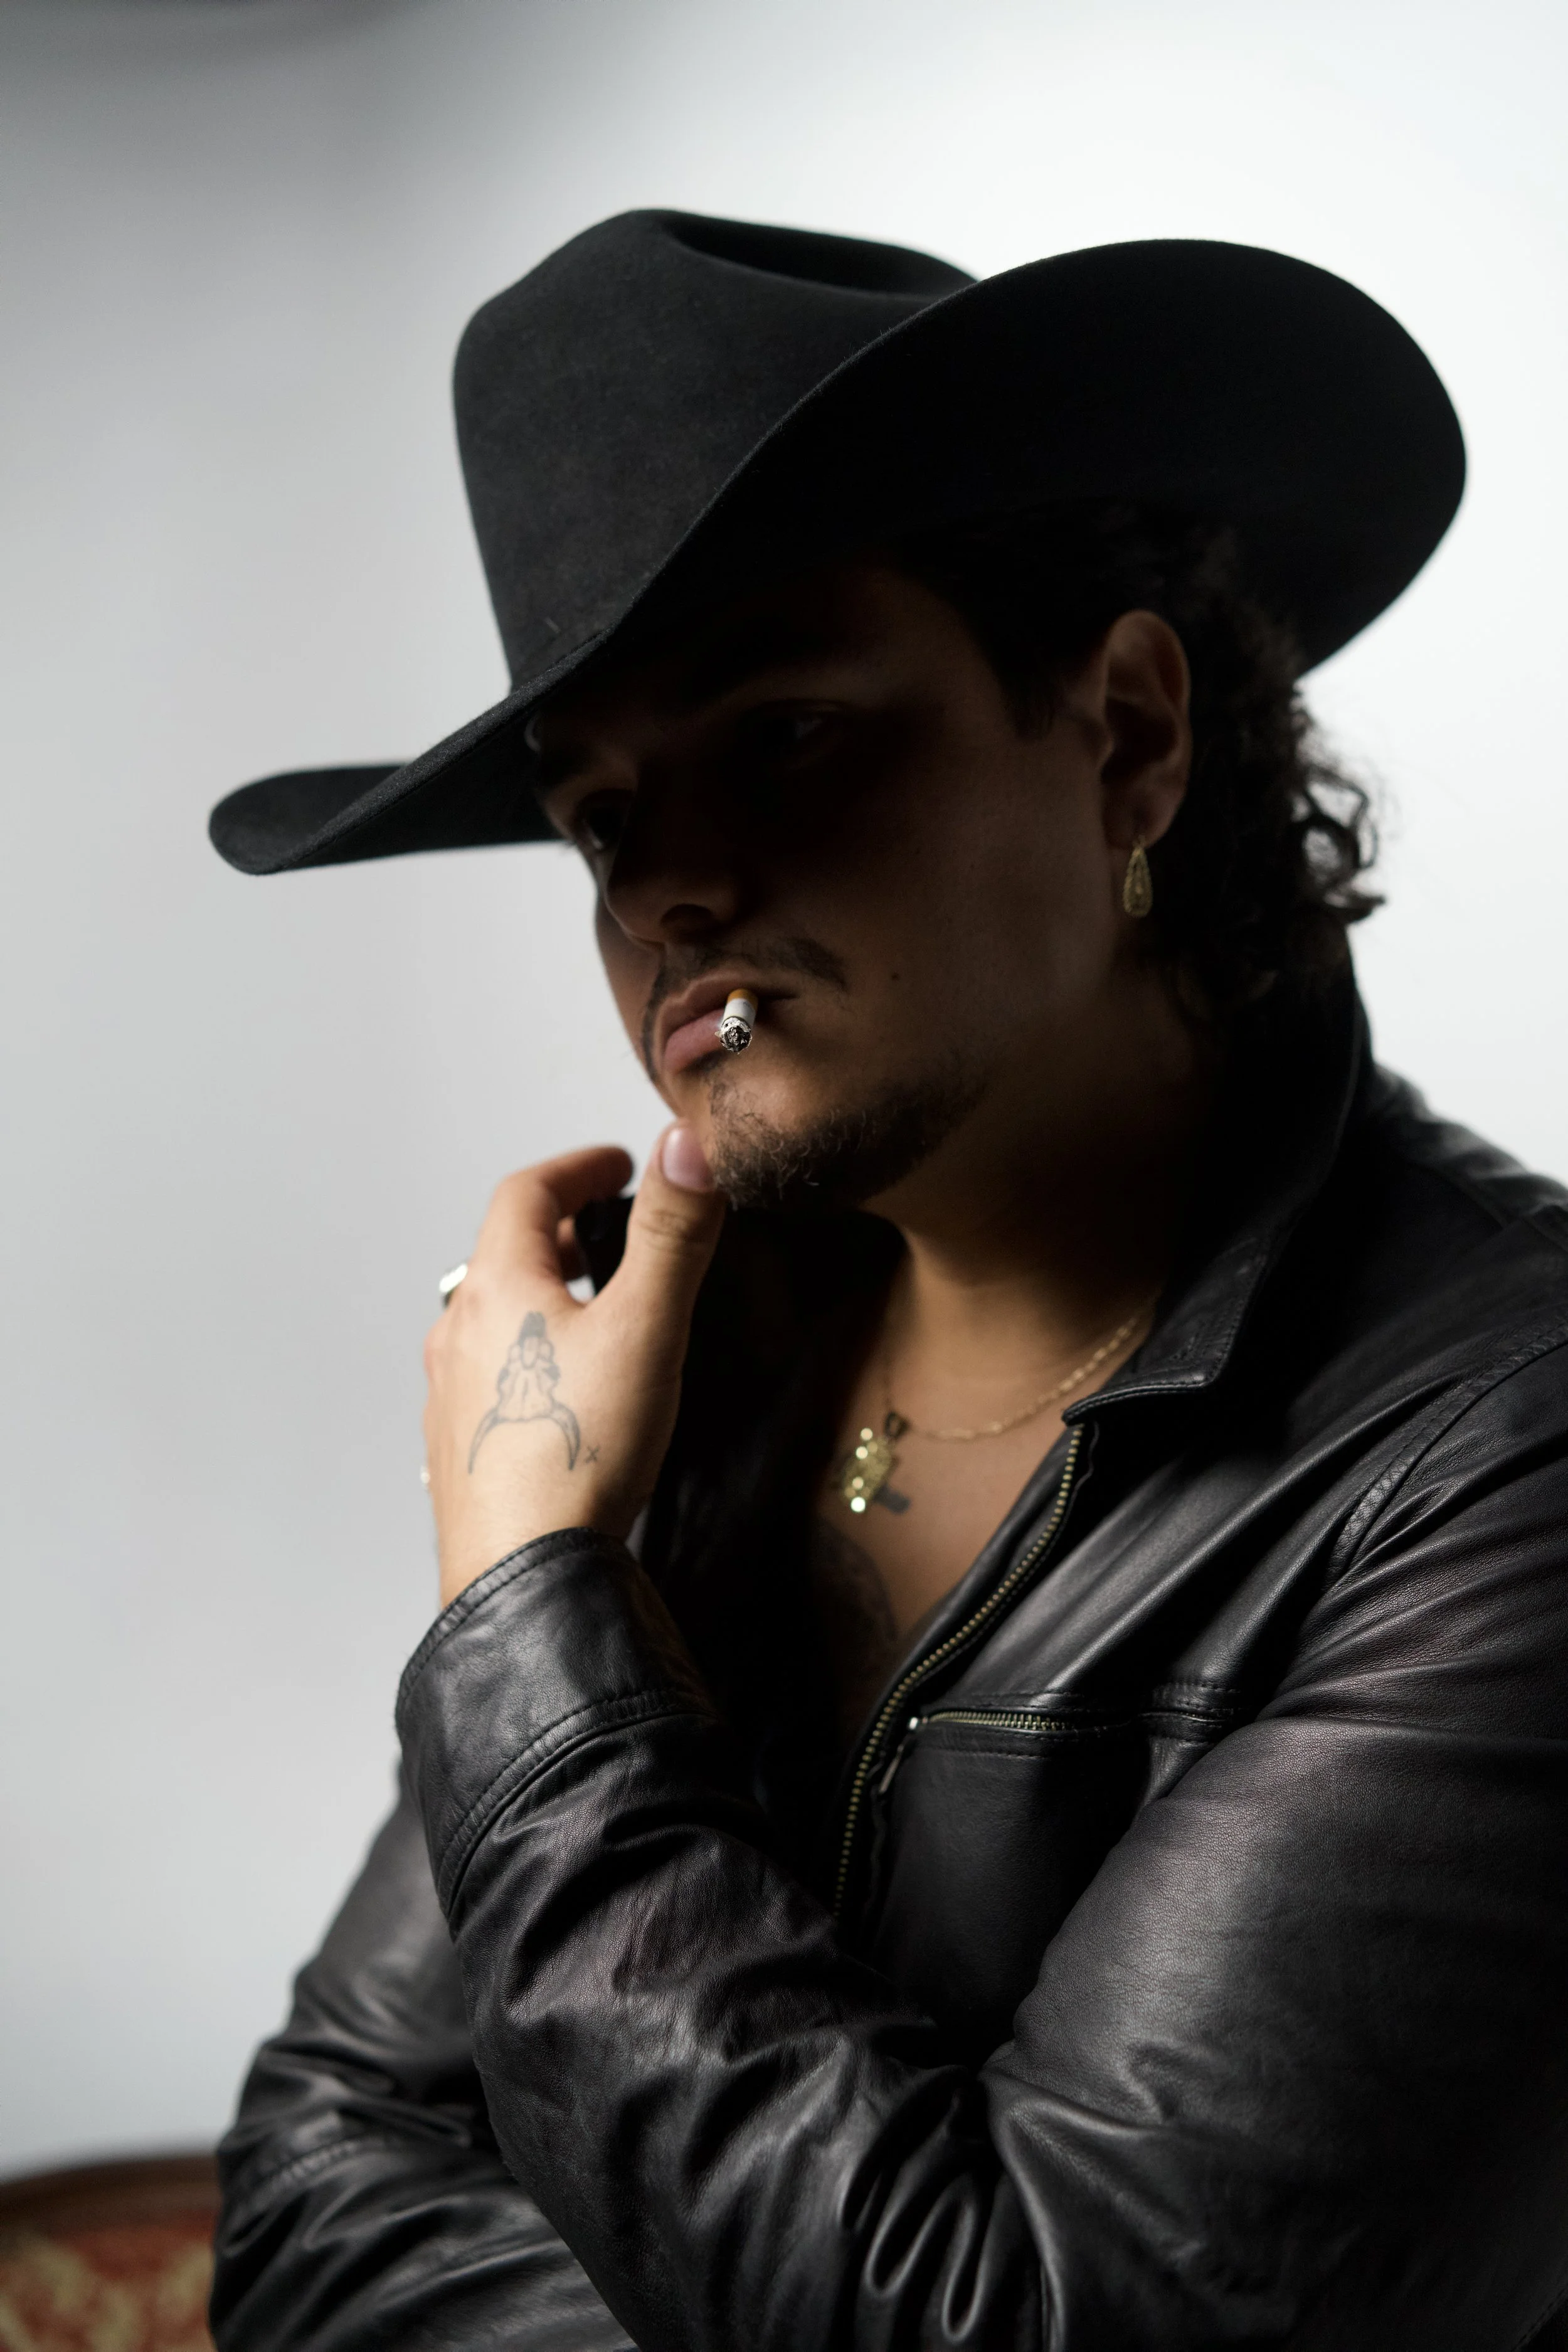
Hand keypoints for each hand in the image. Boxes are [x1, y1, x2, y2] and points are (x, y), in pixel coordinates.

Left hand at [422, 1128, 724, 1607]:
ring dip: (539, 1292)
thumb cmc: (576, 1456)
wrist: (521, 1577)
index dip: (577, 1167)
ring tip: (588, 1302)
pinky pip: (488, 1375)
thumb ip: (672, 1234)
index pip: (526, 1192)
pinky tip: (561, 1388)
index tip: (616, 1164)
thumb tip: (689, 1148)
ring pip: (492, 1316)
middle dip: (560, 1228)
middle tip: (608, 1225)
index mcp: (498, 1289)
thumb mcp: (645, 1327)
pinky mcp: (460, 1449)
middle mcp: (460, 1334)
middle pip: (504, 1252)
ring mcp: (452, 1395)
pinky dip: (526, 1352)